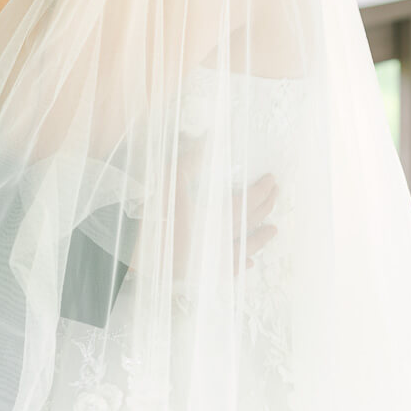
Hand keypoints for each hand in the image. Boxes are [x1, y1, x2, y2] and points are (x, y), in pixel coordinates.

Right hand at [129, 170, 278, 278]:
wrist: (133, 250)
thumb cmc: (154, 212)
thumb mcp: (172, 178)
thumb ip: (194, 158)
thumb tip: (211, 136)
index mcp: (218, 216)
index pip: (249, 200)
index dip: (262, 189)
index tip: (272, 179)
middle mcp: (222, 239)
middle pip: (250, 221)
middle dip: (266, 206)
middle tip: (277, 195)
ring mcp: (214, 259)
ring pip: (246, 247)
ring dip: (261, 238)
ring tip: (274, 230)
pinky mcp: (203, 273)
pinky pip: (229, 270)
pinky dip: (242, 264)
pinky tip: (250, 263)